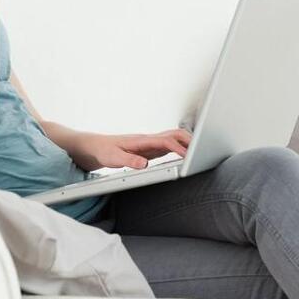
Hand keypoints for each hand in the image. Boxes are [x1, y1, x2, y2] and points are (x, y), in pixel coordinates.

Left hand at [70, 128, 191, 171]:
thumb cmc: (103, 150)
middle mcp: (148, 139)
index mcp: (142, 140)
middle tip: (203, 151)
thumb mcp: (112, 158)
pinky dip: (181, 148)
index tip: (189, 156)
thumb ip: (128, 161)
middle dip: (190, 141)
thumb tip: (144, 164)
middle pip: (175, 134)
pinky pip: (169, 145)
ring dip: (188, 143)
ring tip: (200, 153)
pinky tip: (185, 156)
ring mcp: (150, 143)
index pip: (166, 141)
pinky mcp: (149, 149)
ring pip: (174, 138)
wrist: (95, 146)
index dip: (179, 148)